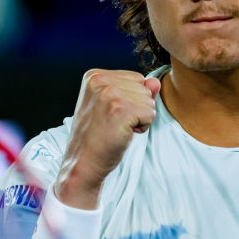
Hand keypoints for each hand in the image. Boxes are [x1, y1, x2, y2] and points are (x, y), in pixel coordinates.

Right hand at [53, 69, 160, 208]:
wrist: (83, 162)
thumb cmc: (97, 136)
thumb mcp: (115, 106)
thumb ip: (137, 90)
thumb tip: (155, 81)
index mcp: (95, 76)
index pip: (136, 78)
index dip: (131, 99)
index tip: (111, 112)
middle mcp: (101, 81)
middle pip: (144, 88)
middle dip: (137, 108)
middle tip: (113, 122)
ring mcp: (110, 94)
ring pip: (149, 101)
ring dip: (140, 118)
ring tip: (117, 127)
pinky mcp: (121, 109)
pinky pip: (151, 114)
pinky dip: (142, 127)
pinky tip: (123, 133)